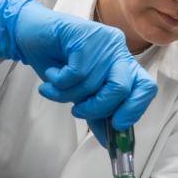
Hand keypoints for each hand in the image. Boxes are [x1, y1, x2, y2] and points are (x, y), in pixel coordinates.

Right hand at [0, 0, 156, 137]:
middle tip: (77, 110)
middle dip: (97, 107)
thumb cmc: (58, 63)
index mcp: (123, 65)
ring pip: (94, 83)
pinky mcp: (86, 33)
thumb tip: (111, 143)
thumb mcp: (80, 94)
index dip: (134, 109)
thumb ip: (98, 116)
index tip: (115, 125)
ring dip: (67, 94)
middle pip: (122, 88)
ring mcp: (104, 41)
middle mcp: (118, 51)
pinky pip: (76, 72)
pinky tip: (52, 74)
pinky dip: (59, 81)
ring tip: (55, 87)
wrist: (30, 35)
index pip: (146, 88)